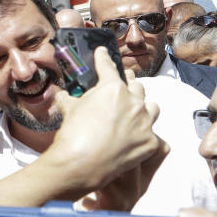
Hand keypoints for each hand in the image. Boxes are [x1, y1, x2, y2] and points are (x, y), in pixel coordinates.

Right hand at [52, 48, 167, 195]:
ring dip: (143, 108)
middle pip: (136, 86)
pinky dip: (143, 135)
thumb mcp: (69, 109)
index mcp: (113, 88)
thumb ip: (69, 98)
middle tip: (122, 86)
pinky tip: (134, 139)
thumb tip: (63, 96)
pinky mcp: (150, 143)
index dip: (103, 58)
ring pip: (152, 107)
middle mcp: (134, 102)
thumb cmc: (73, 134)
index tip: (103, 53)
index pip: (108, 67)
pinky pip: (152, 134)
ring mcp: (145, 123)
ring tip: (136, 112)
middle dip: (128, 85)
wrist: (81, 164)